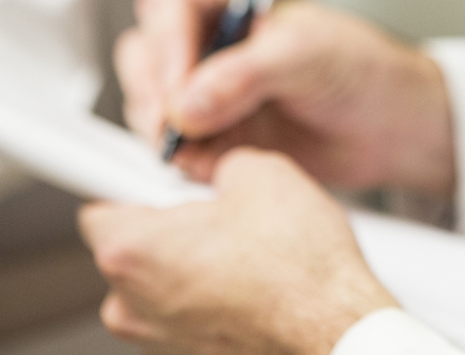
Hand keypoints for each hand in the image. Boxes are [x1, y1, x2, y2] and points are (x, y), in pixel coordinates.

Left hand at [79, 149, 396, 354]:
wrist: (336, 327)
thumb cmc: (299, 271)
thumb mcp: (260, 171)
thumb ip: (220, 161)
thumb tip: (223, 167)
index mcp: (131, 251)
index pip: (97, 197)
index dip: (134, 173)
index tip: (149, 167)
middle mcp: (132, 303)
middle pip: (132, 240)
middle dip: (172, 217)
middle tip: (219, 204)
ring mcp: (161, 336)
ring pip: (164, 275)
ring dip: (196, 255)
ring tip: (249, 243)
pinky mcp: (193, 352)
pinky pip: (191, 304)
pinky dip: (215, 287)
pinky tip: (258, 273)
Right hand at [116, 0, 453, 193]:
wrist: (392, 125)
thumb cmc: (363, 69)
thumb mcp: (307, 56)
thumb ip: (245, 75)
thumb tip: (186, 105)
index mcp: (230, 0)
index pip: (169, 9)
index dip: (167, 49)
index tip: (180, 90)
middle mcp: (211, 44)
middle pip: (146, 60)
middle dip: (155, 95)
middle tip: (179, 129)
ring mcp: (209, 92)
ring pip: (151, 109)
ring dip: (166, 134)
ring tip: (205, 151)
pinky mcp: (216, 136)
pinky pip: (177, 151)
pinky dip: (186, 164)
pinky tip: (217, 169)